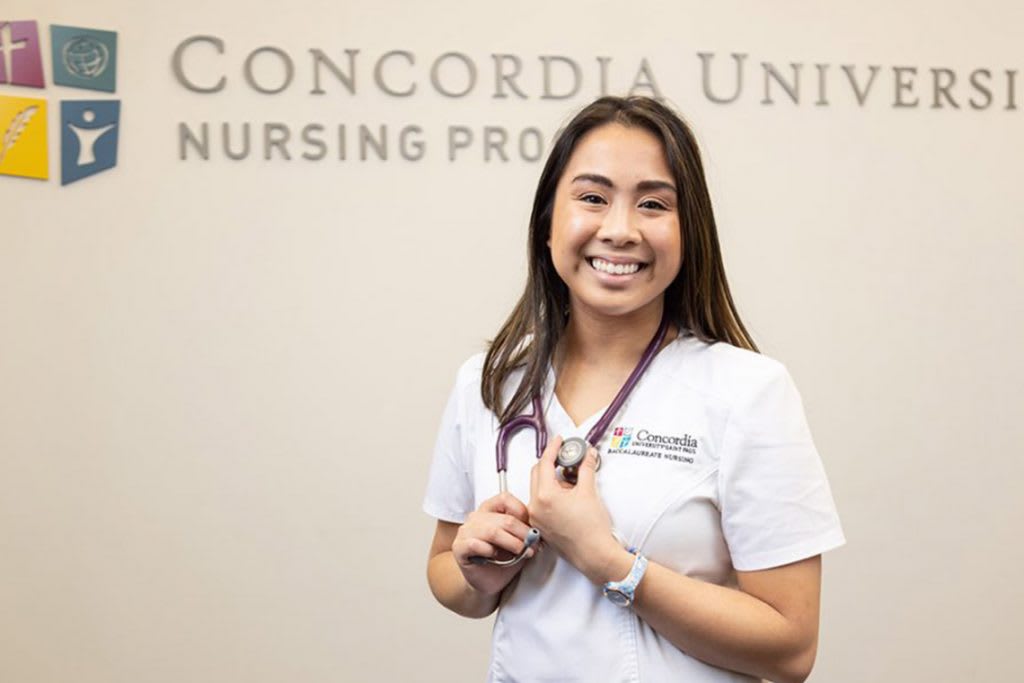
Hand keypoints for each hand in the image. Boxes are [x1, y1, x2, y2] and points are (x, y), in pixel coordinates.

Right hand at [451, 492, 537, 596]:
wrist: (488, 582)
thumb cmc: (502, 560)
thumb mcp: (518, 542)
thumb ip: (525, 532)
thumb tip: (538, 532)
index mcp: (490, 509)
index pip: (505, 499)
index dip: (523, 513)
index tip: (533, 529)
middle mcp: (476, 517)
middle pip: (504, 519)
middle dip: (523, 534)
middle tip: (534, 546)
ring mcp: (465, 531)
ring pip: (492, 531)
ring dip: (512, 543)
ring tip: (521, 552)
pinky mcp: (459, 547)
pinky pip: (475, 544)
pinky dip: (489, 551)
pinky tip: (495, 556)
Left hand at [528, 436, 621, 578]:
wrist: (595, 555)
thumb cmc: (592, 528)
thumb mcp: (589, 492)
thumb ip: (586, 468)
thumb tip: (588, 454)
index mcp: (544, 496)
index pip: (545, 463)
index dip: (553, 448)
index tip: (559, 440)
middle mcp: (535, 507)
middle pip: (538, 474)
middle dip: (550, 462)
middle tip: (565, 456)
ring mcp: (537, 518)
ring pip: (538, 489)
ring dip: (551, 479)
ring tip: (571, 480)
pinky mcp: (541, 527)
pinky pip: (541, 503)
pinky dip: (550, 494)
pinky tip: (567, 495)